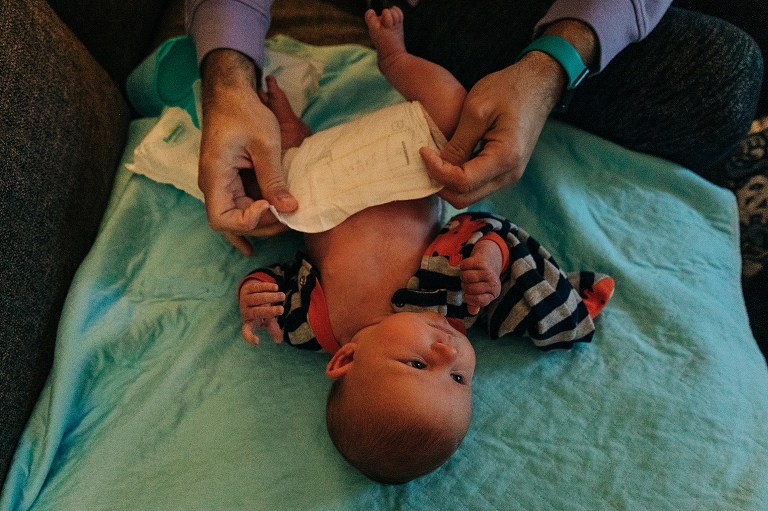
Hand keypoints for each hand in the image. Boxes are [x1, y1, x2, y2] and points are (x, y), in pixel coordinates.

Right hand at [198, 49, 298, 255]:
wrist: (230, 93)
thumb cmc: (244, 111)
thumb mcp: (265, 144)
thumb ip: (274, 179)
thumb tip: (289, 209)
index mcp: (215, 177)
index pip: (222, 220)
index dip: (248, 222)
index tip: (269, 204)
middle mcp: (214, 186)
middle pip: (233, 224)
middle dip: (262, 225)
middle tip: (289, 216)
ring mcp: (221, 185)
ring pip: (238, 218)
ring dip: (262, 224)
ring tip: (286, 221)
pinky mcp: (231, 181)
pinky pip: (239, 208)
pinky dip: (253, 220)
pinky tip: (263, 232)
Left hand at [238, 279, 285, 343]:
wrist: (250, 295)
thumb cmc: (260, 312)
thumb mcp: (266, 321)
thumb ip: (273, 329)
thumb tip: (279, 341)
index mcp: (248, 323)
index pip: (246, 332)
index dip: (250, 337)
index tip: (257, 341)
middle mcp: (245, 311)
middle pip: (256, 312)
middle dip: (269, 311)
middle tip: (281, 310)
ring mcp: (245, 299)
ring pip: (257, 298)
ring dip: (271, 297)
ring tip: (282, 296)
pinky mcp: (248, 289)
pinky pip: (257, 288)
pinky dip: (267, 287)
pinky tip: (276, 287)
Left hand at [420, 52, 563, 208]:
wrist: (538, 84)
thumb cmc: (508, 89)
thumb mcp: (477, 110)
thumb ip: (458, 143)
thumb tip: (438, 166)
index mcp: (505, 158)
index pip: (462, 182)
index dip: (437, 171)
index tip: (423, 151)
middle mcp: (510, 174)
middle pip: (465, 197)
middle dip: (440, 183)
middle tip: (425, 160)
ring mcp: (509, 175)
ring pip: (470, 195)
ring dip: (448, 183)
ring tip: (435, 160)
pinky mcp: (506, 171)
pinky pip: (478, 185)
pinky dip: (459, 179)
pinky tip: (450, 160)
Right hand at [460, 239, 503, 314]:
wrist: (490, 256)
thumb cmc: (483, 277)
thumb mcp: (482, 291)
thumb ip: (476, 302)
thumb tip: (472, 312)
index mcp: (493, 293)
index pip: (478, 301)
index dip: (469, 299)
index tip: (468, 294)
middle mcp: (493, 283)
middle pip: (470, 289)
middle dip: (465, 286)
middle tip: (468, 282)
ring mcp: (488, 272)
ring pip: (466, 277)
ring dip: (463, 275)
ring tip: (468, 274)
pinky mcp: (481, 261)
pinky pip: (464, 266)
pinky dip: (463, 266)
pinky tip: (469, 266)